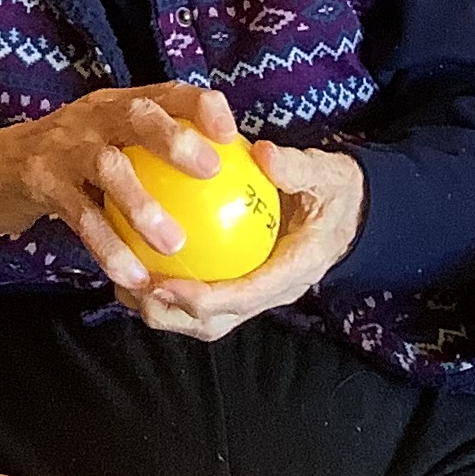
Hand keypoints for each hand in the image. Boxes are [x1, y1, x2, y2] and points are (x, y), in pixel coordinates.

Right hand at [0, 83, 240, 292]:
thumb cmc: (75, 162)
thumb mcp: (111, 144)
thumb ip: (154, 157)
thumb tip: (228, 192)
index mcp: (118, 105)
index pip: (164, 92)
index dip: (199, 105)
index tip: (229, 132)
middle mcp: (93, 116)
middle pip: (136, 115)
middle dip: (175, 138)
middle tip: (211, 172)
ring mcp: (64, 146)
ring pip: (108, 166)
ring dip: (142, 205)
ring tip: (174, 243)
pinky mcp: (41, 180)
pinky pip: (80, 216)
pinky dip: (108, 246)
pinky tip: (133, 276)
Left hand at [130, 142, 363, 339]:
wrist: (352, 211)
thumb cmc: (334, 191)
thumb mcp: (325, 173)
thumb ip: (297, 168)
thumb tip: (264, 154)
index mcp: (293, 270)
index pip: (244, 295)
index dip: (200, 297)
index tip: (161, 283)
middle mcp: (273, 291)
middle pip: (217, 321)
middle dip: (171, 314)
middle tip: (130, 290)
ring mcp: (258, 292)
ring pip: (206, 319)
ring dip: (164, 309)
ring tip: (123, 284)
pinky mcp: (244, 284)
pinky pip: (204, 297)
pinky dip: (170, 289)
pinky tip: (137, 260)